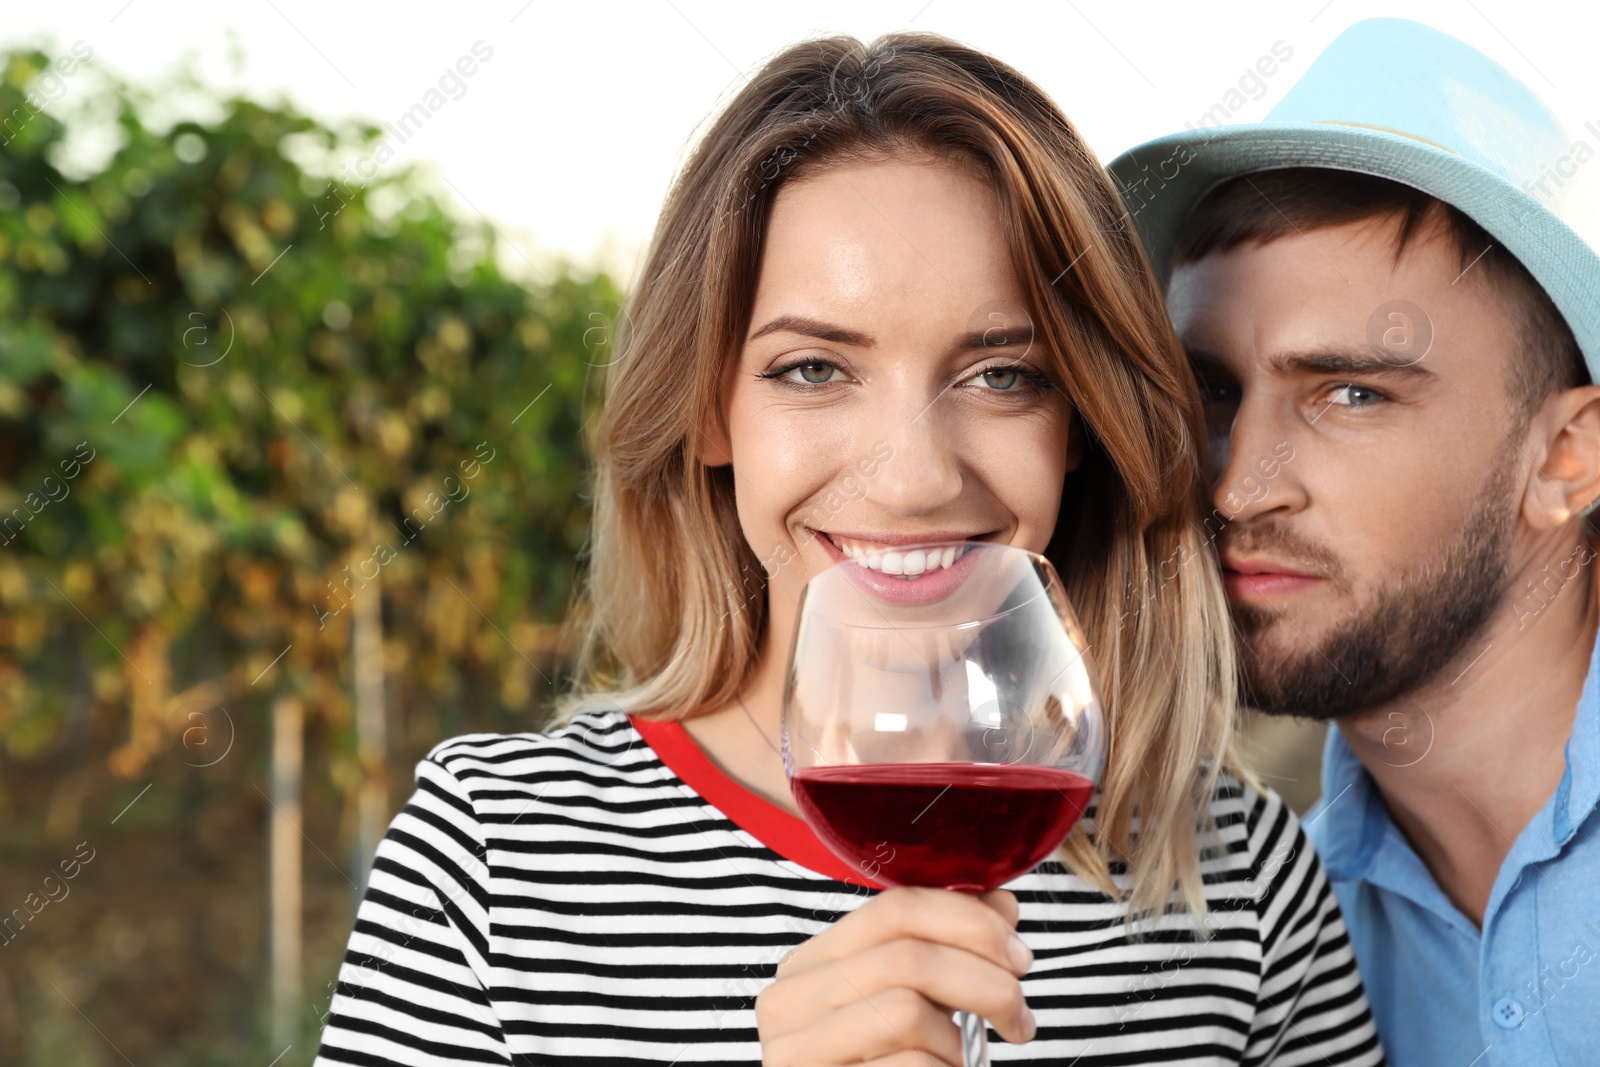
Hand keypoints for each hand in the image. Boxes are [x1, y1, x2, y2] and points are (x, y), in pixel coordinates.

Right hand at [757, 886, 1035, 1065]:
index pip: (894, 908)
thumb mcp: (917, 1003)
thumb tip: (1002, 903)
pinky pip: (907, 1066)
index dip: (970, 922)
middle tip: (1020, 1017)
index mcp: (811, 964)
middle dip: (986, 983)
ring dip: (956, 1041)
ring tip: (961, 1061)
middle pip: (909, 956)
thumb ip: (951, 950)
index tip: (1018, 956)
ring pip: (906, 1011)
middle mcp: (789, 1001)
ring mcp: (794, 1052)